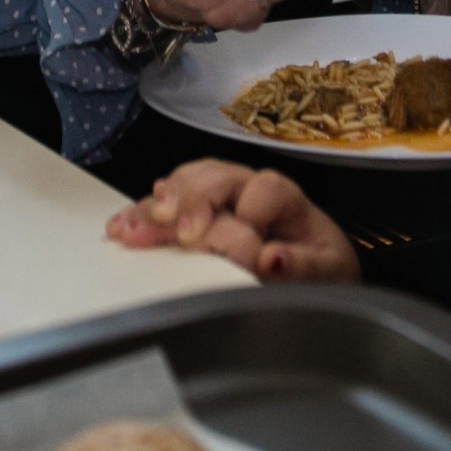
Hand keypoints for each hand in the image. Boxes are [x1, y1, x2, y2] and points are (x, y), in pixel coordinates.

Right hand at [106, 158, 360, 282]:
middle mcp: (248, 188)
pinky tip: (122, 226)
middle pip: (216, 178)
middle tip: (172, 227)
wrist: (312, 267)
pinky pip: (167, 201)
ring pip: (187, 184)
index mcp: (285, 198)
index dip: (250, 216)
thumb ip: (306, 266)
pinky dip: (143, 214)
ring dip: (158, 206)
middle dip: (190, 201)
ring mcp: (218, 196)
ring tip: (134, 228)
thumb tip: (273, 258)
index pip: (264, 191)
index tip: (240, 249)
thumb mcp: (328, 272)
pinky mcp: (194, 211)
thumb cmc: (319, 267)